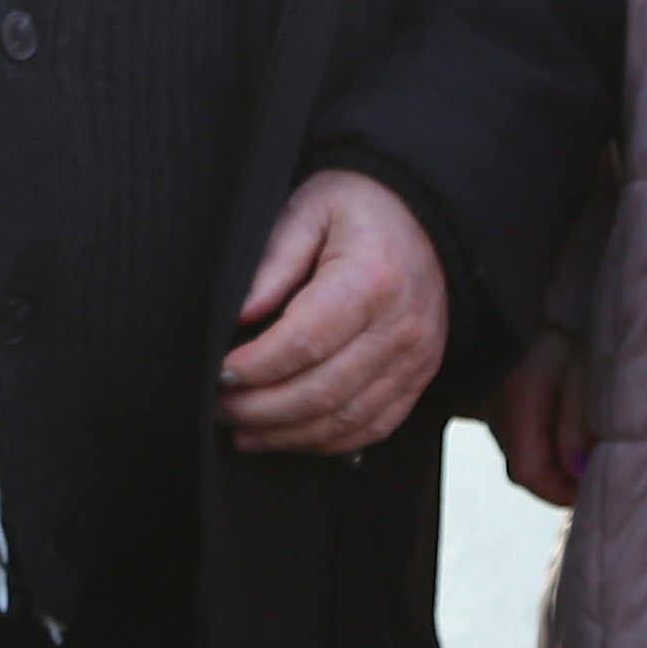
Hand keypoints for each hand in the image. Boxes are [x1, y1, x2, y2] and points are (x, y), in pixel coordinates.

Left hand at [217, 168, 449, 456]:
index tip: (218, 372)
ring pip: (344, 421)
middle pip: (321, 392)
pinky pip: (371, 427)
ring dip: (285, 434)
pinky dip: (324, 441)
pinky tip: (285, 436)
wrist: (429, 218)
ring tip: (239, 429)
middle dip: (259, 409)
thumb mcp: (309, 208)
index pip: (304, 342)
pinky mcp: (418, 378)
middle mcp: (399, 329)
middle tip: (217, 407)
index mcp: (371, 280)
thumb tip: (238, 316)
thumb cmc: (361, 207)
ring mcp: (414, 360)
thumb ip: (273, 261)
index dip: (255, 367)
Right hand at [492, 328, 592, 505]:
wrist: (542, 287)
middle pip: (520, 466)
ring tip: (582, 451)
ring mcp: (488, 398)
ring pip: (517, 450)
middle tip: (593, 475)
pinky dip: (539, 440)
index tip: (591, 493)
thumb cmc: (572, 324)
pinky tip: (563, 427)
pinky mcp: (492, 390)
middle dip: (556, 480)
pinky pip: (514, 430)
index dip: (559, 493)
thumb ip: (578, 425)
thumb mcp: (585, 373)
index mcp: (517, 401)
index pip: (528, 472)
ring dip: (548, 460)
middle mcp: (493, 405)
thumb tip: (576, 472)